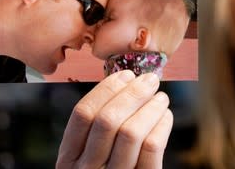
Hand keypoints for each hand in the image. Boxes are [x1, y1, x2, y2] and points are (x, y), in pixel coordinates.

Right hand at [56, 70, 172, 168]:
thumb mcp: (88, 156)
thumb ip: (98, 128)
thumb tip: (126, 83)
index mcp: (68, 158)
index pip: (82, 113)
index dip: (106, 89)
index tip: (125, 74)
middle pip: (108, 119)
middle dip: (132, 93)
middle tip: (150, 79)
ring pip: (132, 132)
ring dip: (150, 107)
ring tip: (161, 97)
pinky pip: (152, 149)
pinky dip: (162, 125)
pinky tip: (166, 115)